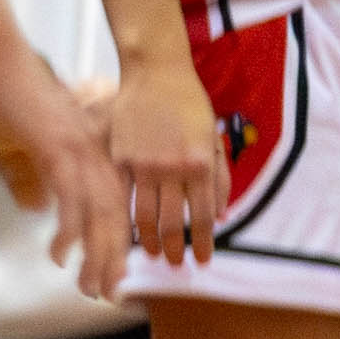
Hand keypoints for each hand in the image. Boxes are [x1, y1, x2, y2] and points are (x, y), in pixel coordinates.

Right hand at [0, 0, 132, 300]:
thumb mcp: (22, 141)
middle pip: (116, 218)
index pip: (116, 206)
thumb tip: (35, 206)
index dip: (118, 242)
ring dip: (96, 256)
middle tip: (107, 294)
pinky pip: (72, 200)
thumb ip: (31, 173)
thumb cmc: (5, 94)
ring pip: (102, 216)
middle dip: (112, 260)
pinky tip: (59, 256)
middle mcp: (96, 156)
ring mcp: (81, 153)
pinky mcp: (60, 150)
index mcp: (93, 153)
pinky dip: (69, 231)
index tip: (115, 273)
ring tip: (89, 287)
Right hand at [110, 49, 227, 267]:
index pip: (203, 216)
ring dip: (149, 239)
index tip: (202, 260)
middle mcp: (172, 169)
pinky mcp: (119, 156)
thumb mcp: (214, 141)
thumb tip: (220, 216)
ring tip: (152, 254)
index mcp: (201, 165)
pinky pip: (121, 193)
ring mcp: (143, 163)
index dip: (203, 242)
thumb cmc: (190, 104)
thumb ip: (219, 180)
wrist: (156, 74)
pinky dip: (124, 213)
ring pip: (143, 214)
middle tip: (176, 265)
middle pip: (172, 222)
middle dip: (175, 248)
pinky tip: (127, 227)